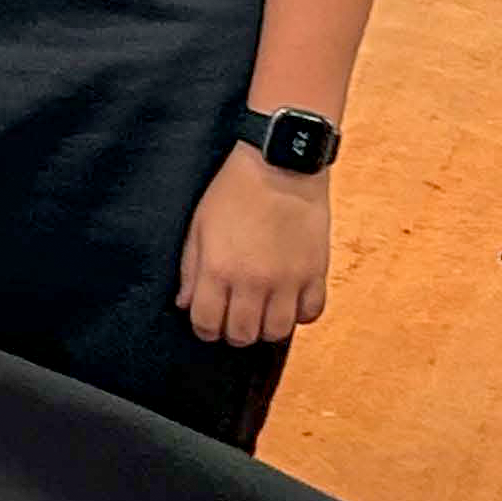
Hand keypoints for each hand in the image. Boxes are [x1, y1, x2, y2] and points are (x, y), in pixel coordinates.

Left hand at [177, 146, 329, 346]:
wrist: (281, 165)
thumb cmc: (234, 191)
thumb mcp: (199, 225)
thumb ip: (190, 268)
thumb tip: (185, 304)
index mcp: (218, 268)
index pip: (206, 323)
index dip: (204, 329)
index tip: (207, 321)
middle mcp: (253, 281)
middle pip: (242, 335)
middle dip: (233, 332)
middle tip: (234, 316)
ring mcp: (288, 280)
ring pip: (277, 332)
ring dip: (266, 327)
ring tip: (261, 311)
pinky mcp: (315, 273)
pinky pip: (311, 314)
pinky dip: (299, 314)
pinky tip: (289, 300)